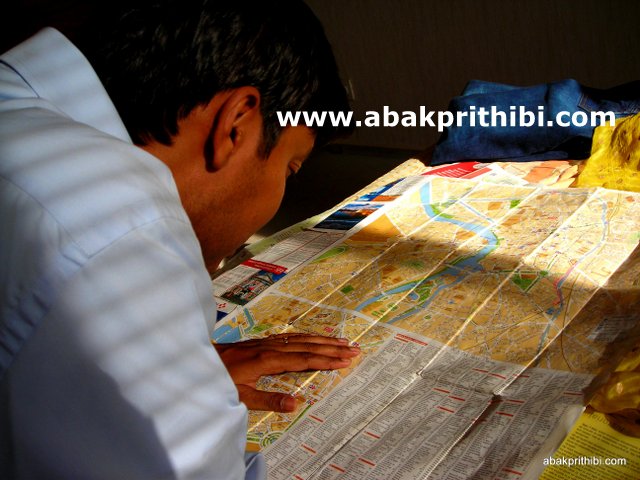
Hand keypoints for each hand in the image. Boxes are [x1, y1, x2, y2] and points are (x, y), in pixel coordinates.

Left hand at [214, 333, 360, 411]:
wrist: (198, 360)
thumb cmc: (217, 380)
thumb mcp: (239, 396)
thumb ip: (268, 400)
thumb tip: (296, 404)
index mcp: (267, 359)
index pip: (304, 359)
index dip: (326, 360)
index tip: (346, 360)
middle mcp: (270, 347)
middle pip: (307, 346)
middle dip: (331, 348)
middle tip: (354, 349)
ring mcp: (266, 342)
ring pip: (300, 338)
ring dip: (322, 340)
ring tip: (342, 341)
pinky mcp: (261, 342)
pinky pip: (290, 336)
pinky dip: (306, 337)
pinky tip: (313, 338)